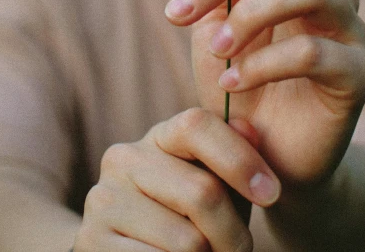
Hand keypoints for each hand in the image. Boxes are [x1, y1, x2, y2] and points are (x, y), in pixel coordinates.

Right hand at [74, 109, 279, 250]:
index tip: (272, 194)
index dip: (240, 158)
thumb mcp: (215, 183)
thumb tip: (250, 127)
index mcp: (159, 135)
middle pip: (202, 192)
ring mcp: (105, 199)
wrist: (130, 250)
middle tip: (242, 249)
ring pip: (187, 241)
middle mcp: (125, 158)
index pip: (198, 125)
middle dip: (234, 233)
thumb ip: (234, 156)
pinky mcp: (92, 241)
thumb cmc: (189, 216)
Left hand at [165, 0, 364, 188]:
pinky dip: (262, 63)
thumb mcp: (216, 20)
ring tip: (217, 48)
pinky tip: (233, 82)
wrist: (259, 157)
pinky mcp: (358, 73)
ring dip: (250, 13)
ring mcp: (351, 29)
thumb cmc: (237, 81)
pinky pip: (312, 50)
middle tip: (182, 9)